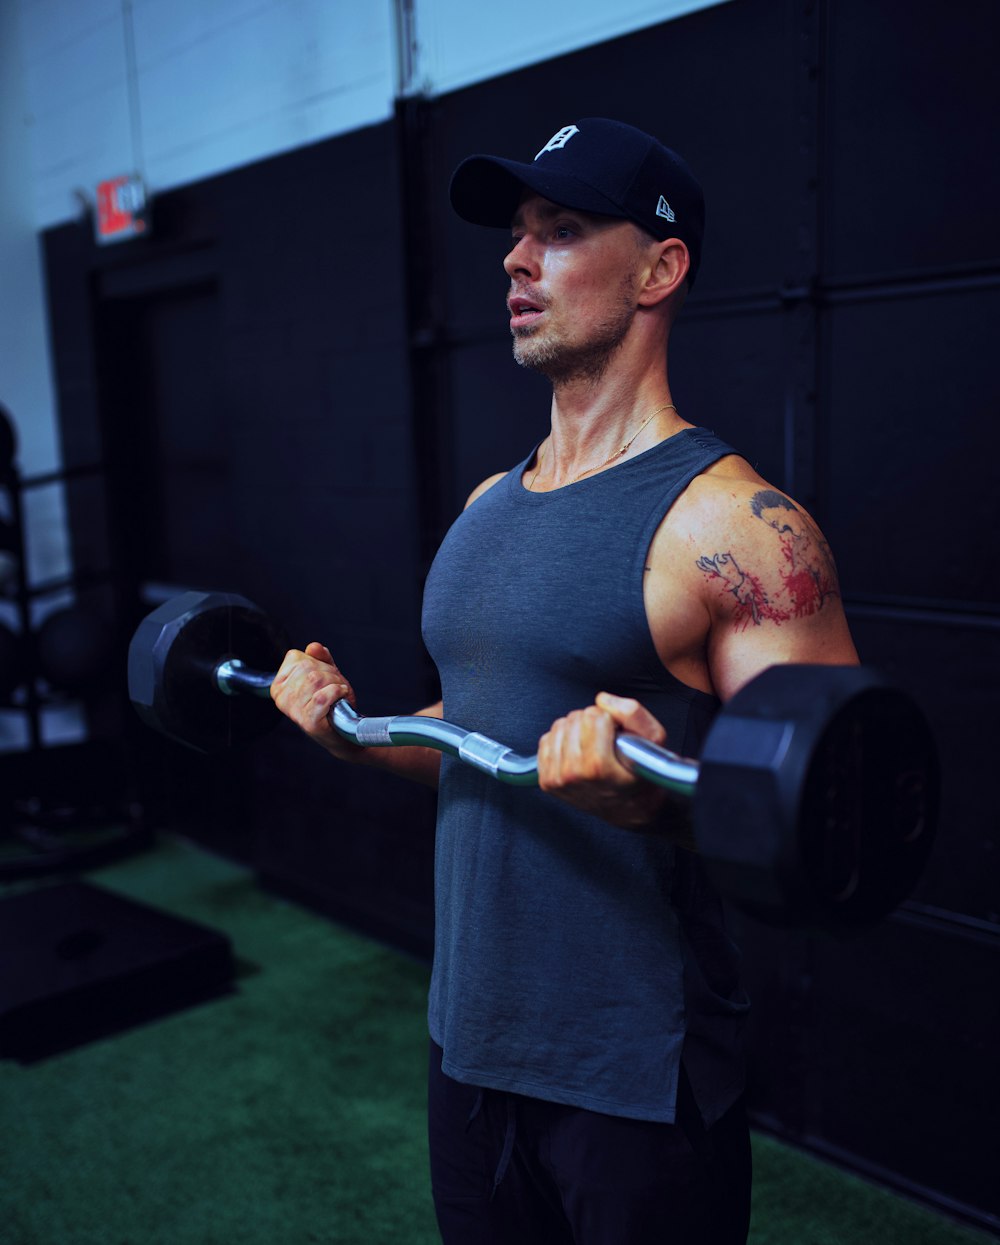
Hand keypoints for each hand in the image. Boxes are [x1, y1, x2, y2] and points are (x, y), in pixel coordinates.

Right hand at [270, 643, 362, 761]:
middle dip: (329, 673)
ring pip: (316, 679)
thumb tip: (313, 647)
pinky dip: (336, 692)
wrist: (343, 731)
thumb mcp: (326, 674)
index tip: (323, 676)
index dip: (317, 662)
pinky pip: (323, 696)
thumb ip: (320, 658)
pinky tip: (340, 697)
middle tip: (334, 687)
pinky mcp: (307, 720)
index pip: (297, 657)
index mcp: (279, 684)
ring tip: (337, 693)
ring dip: (335, 683)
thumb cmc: (332, 703)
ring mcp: (293, 709)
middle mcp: (282, 697)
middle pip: (308, 667)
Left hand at [536, 692, 671, 830]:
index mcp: (598, 767)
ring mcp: (557, 779)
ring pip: (560, 725)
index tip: (617, 737)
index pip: (595, 716)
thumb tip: (602, 700)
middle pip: (576, 718)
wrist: (629, 809)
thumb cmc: (641, 777)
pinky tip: (577, 753)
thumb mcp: (654, 741)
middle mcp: (573, 775)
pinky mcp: (546, 780)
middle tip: (604, 742)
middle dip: (592, 724)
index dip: (610, 721)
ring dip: (576, 730)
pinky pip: (546, 740)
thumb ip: (634, 714)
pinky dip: (562, 741)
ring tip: (591, 747)